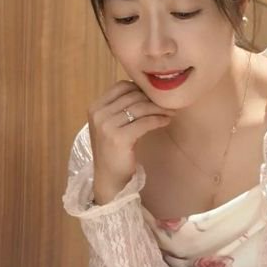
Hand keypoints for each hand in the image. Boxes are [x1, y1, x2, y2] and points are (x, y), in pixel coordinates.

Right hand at [89, 81, 172, 203]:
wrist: (109, 179)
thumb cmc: (114, 152)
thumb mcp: (112, 125)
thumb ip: (121, 108)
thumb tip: (147, 90)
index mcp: (95, 107)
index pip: (121, 86)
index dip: (141, 88)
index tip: (155, 95)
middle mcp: (98, 114)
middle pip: (132, 95)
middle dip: (153, 98)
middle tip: (169, 103)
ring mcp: (106, 126)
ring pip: (140, 107)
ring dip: (159, 108)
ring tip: (170, 111)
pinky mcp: (119, 138)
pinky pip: (144, 122)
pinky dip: (158, 119)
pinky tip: (166, 121)